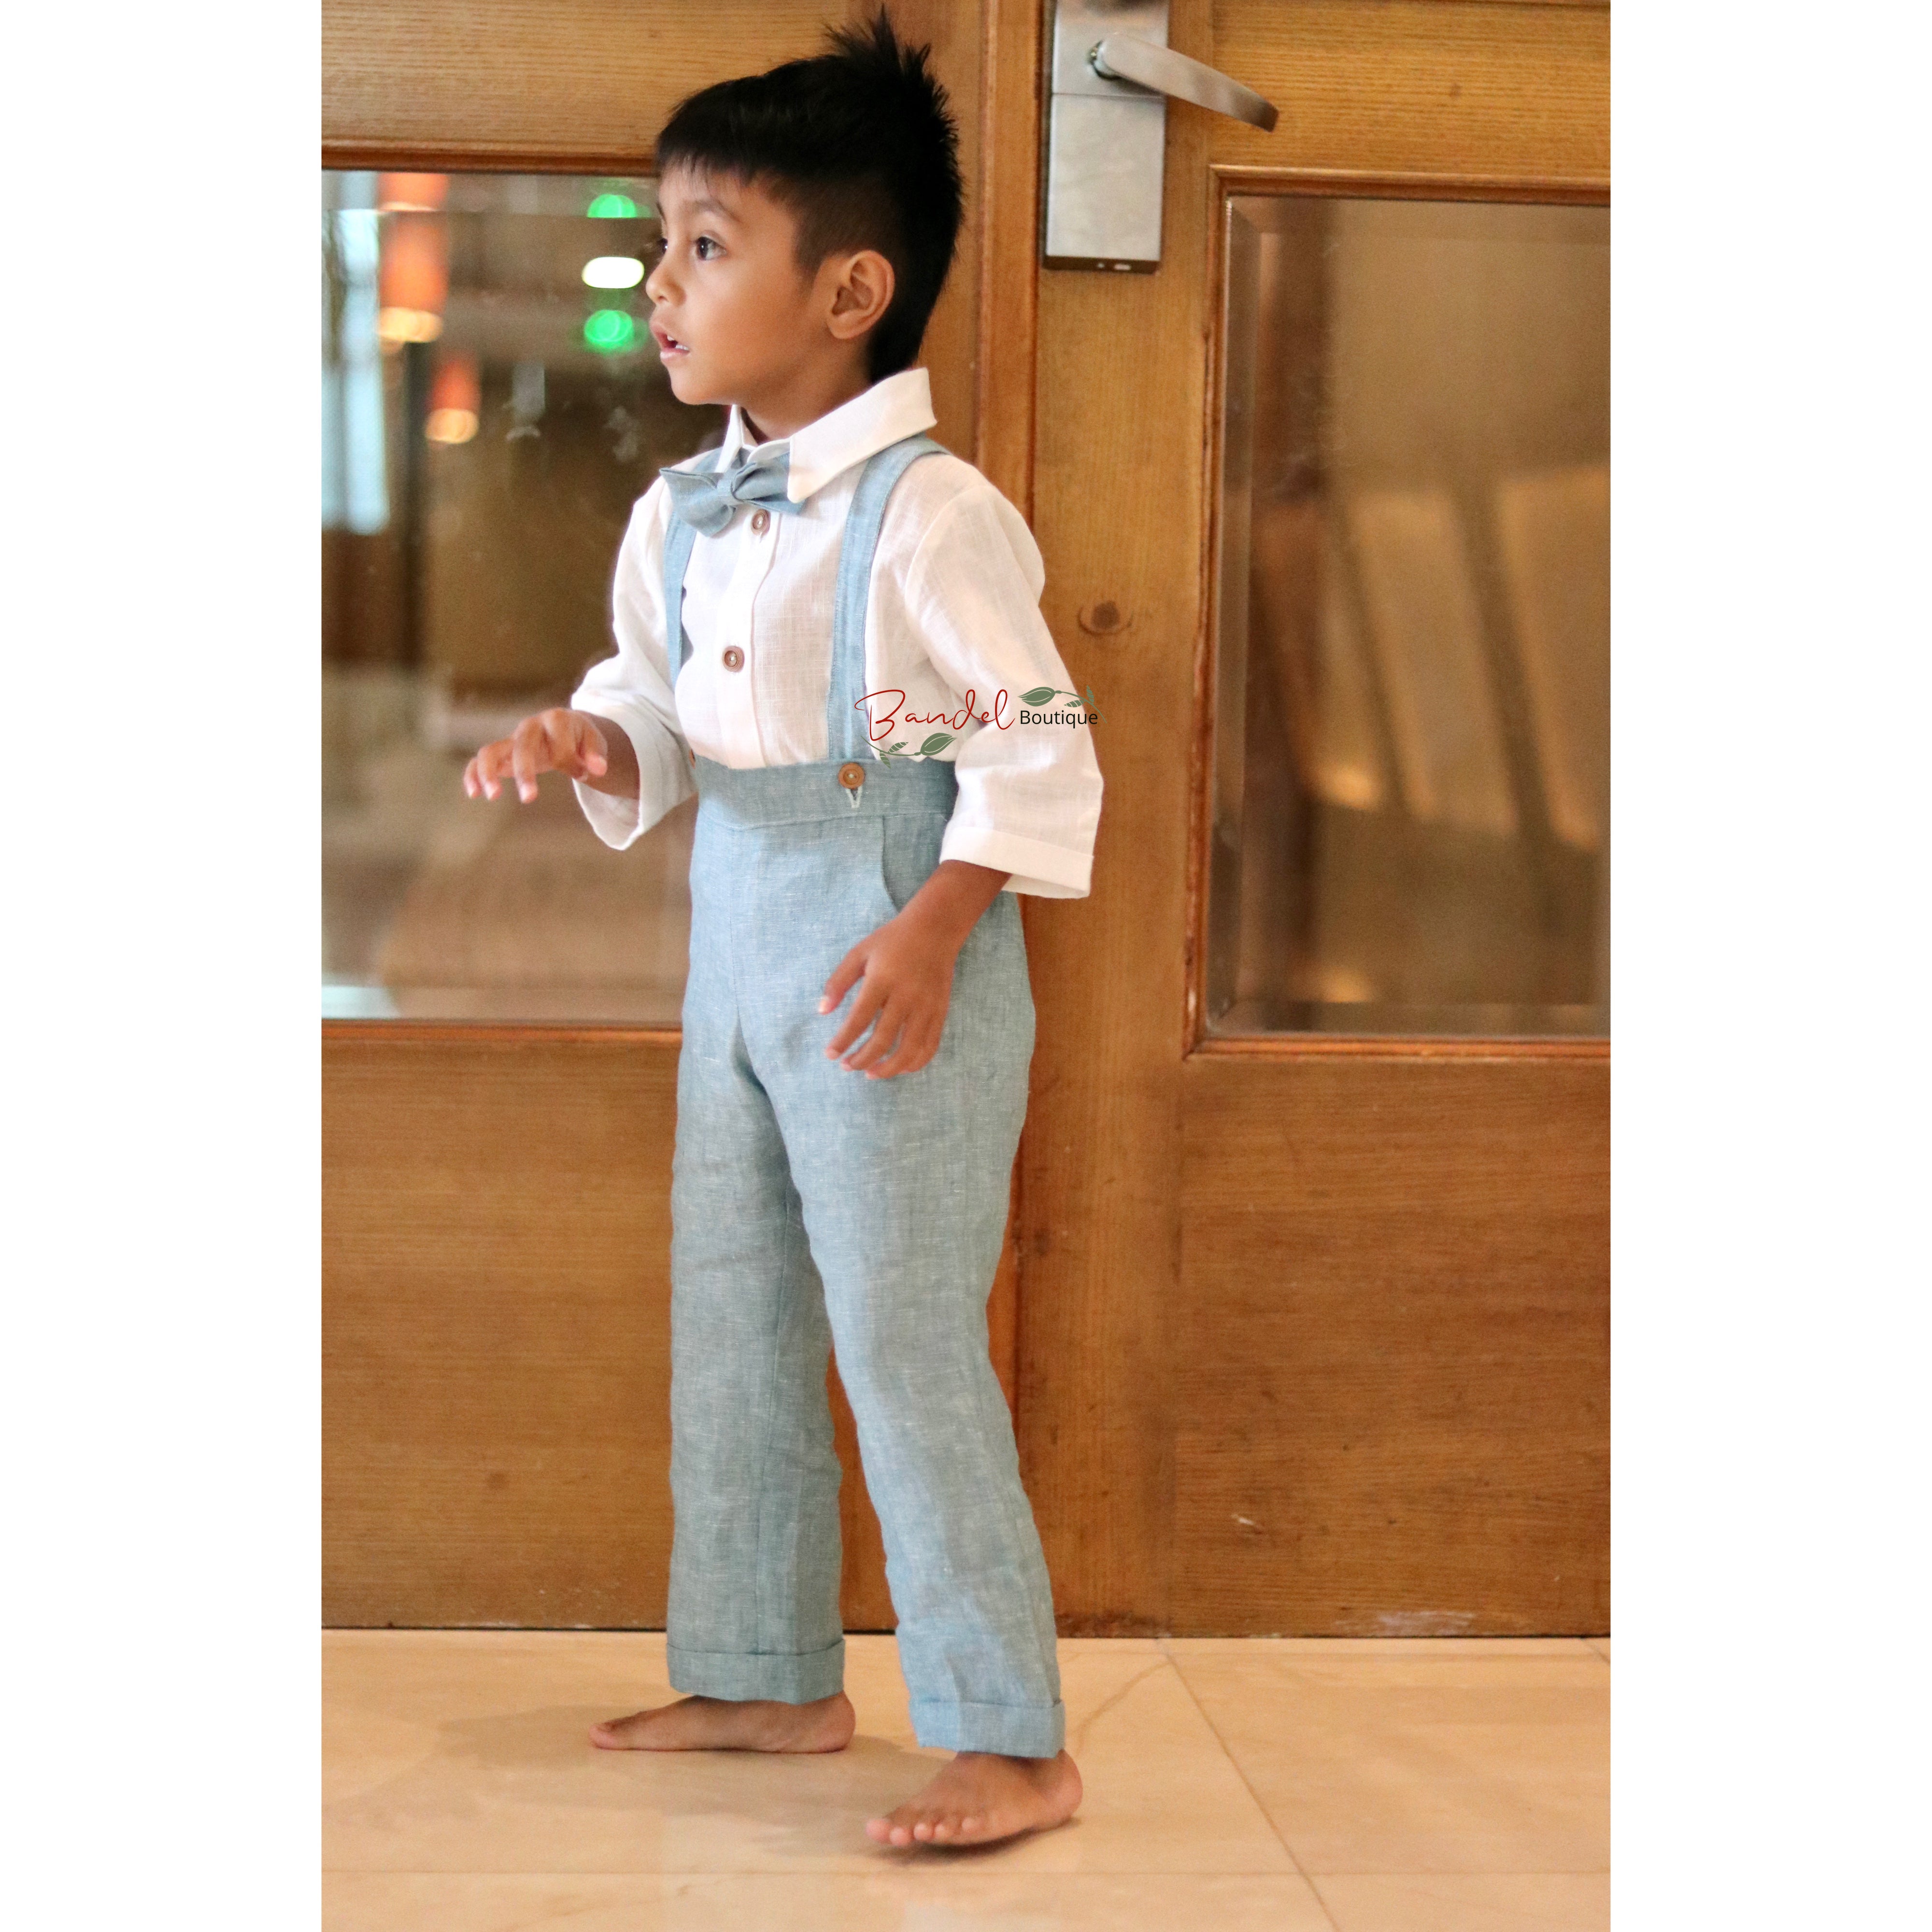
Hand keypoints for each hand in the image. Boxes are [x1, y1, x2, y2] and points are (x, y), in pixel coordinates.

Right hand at [464, 708, 608, 802]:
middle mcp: (530, 727)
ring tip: (493, 796)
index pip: (560, 743)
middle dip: (525, 772)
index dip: (571, 761)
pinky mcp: (502, 753)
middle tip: (529, 799)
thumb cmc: (580, 737)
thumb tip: (598, 770)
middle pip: (522, 746)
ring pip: (491, 750)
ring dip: (489, 772)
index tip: (584, 774)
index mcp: (556, 720)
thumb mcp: (594, 741)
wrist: (566, 728)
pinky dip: (473, 774)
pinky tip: (474, 794)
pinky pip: (480, 760)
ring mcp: (513, 739)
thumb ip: (596, 754)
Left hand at [817, 860, 1010, 1079]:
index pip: (860, 1019)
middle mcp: (907, 995)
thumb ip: (839, 982)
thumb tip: (822, 1011)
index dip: (843, 1041)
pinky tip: (899, 1067)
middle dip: (862, 1059)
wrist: (935, 929)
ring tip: (871, 1073)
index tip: (830, 1054)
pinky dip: (915, 1063)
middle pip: (883, 1039)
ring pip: (909, 1050)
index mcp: (883, 979)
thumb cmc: (892, 940)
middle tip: (847, 1066)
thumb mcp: (859, 953)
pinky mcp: (941, 1011)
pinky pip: (930, 1046)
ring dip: (889, 1068)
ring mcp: (927, 1006)